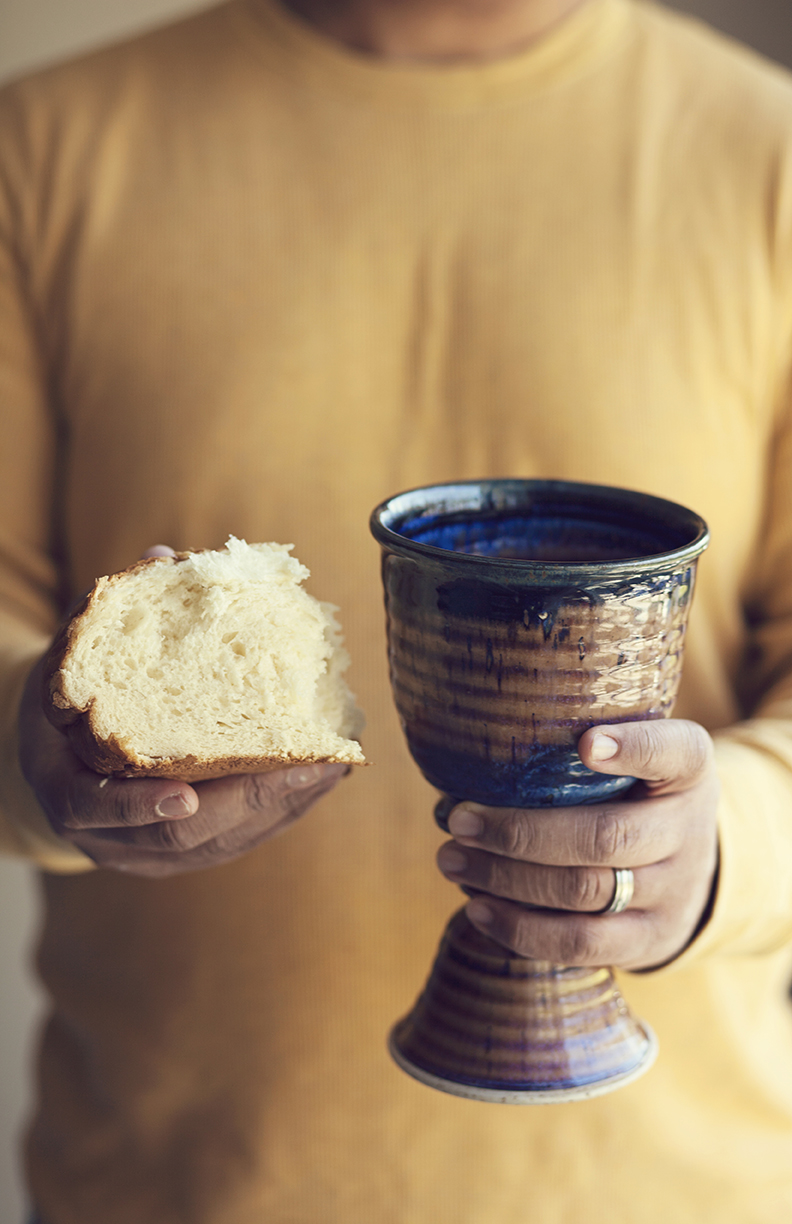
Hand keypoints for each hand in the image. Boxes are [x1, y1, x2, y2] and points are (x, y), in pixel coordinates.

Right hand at [17, 545, 349, 876]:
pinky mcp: (187, 854)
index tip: (184, 793)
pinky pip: (239, 841)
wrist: (59, 760)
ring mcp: (146, 854)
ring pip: (217, 845)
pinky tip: (323, 779)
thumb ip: (113, 621)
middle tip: (303, 768)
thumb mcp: (77, 663)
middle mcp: (105, 835)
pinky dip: (282, 812)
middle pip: (176, 837)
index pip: (94, 807)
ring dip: (278, 808)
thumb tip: (163, 556)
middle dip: (246, 803)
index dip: (136, 805)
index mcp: (63, 786)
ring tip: (329, 768)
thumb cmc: (75, 701)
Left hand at [436, 720, 719, 970]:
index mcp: (688, 770)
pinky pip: (582, 943)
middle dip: (521, 832)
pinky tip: (477, 908)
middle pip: (606, 836)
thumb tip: (467, 760)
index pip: (676, 752)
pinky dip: (521, 929)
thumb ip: (578, 750)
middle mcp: (687, 829)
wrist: (691, 871)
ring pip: (585, 891)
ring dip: (507, 878)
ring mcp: (673, 891)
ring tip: (452, 861)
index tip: (586, 743)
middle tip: (459, 820)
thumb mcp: (634, 758)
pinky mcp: (649, 941)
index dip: (634, 749)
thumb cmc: (635, 794)